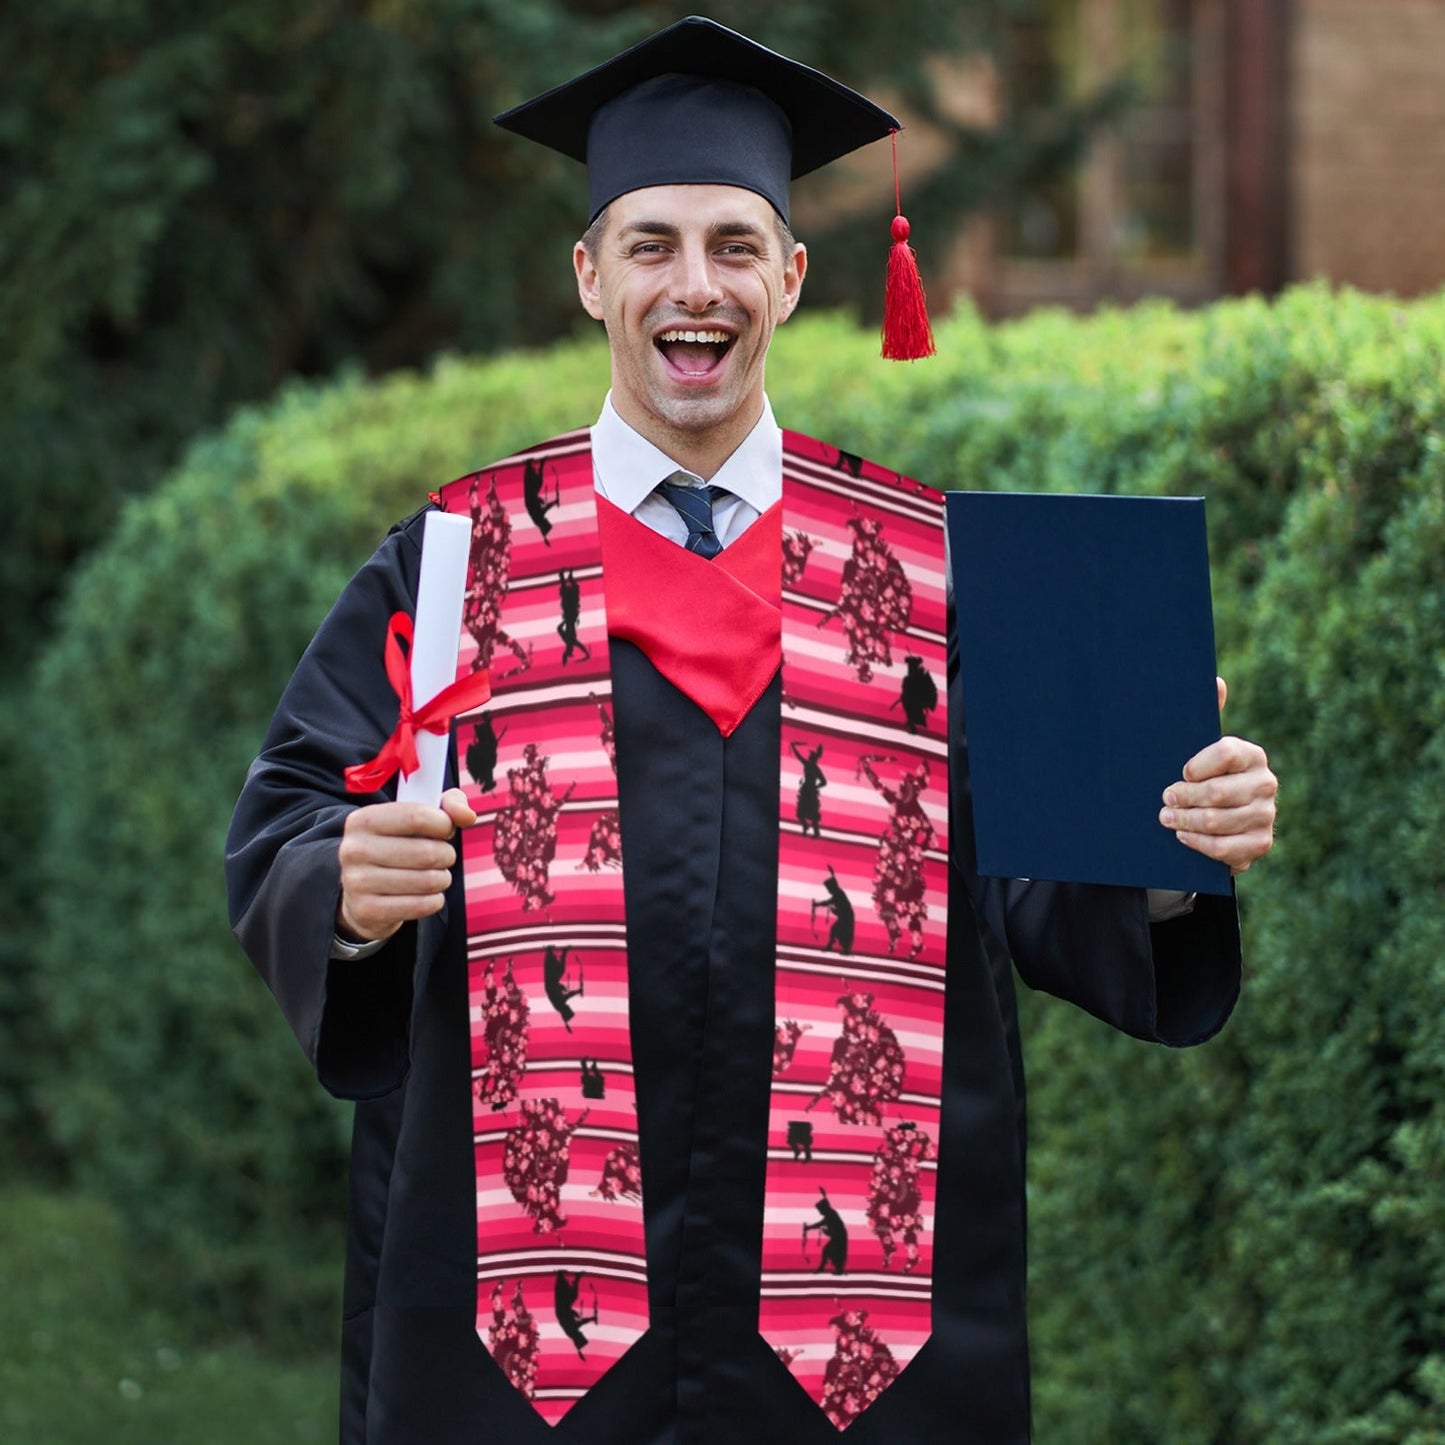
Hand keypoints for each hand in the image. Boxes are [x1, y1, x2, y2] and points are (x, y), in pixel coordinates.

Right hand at [336, 787, 477, 942]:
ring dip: (442, 879)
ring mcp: (357, 882)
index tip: (446, 830)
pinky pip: (421, 905)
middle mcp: (354, 849)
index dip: (444, 824)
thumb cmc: (397, 846)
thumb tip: (467, 816)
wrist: (362, 892)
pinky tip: (428, 895)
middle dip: (446, 855)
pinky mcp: (367, 910)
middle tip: (443, 857)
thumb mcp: (417, 817)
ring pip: (427, 881)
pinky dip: (434, 901)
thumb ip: (447, 805)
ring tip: (436, 876)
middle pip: (426, 852)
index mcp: (363, 820)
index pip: (417, 816)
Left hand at [1159, 678, 1277, 873]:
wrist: (1217, 820)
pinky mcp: (1260, 844)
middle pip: (1218, 793)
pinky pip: (1225, 848)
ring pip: (1217, 821)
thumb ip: (1206, 715)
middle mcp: (1265, 783)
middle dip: (1183, 797)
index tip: (1180, 772)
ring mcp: (1266, 815)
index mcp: (1251, 755)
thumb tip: (1216, 681)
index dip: (1196, 765)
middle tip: (1164, 799)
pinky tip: (1183, 836)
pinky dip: (1199, 843)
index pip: (1225, 753)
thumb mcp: (1199, 748)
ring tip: (1166, 818)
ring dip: (1185, 821)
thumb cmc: (1202, 777)